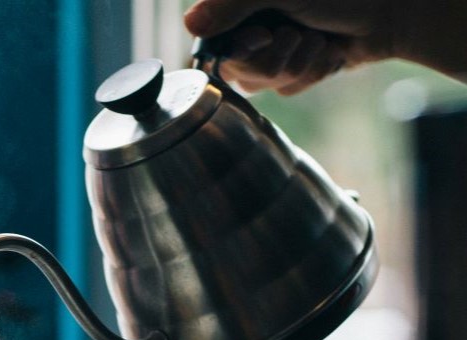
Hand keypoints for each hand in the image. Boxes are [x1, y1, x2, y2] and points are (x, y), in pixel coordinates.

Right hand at [184, 1, 395, 94]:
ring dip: (298, 65)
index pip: (213, 44)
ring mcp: (274, 47)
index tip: (264, 36)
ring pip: (264, 84)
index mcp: (243, 3)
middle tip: (298, 34)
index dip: (239, 51)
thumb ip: (232, 4)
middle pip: (237, 71)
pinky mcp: (294, 65)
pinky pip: (287, 88)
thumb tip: (189, 22)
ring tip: (319, 40)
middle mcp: (253, 24)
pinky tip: (328, 52)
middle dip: (274, 60)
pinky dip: (312, 73)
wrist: (393, 10)